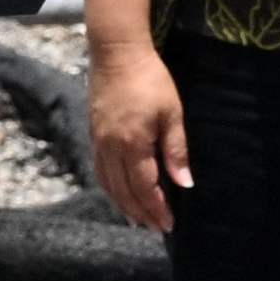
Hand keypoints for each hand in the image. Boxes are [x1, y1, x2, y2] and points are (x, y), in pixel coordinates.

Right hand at [83, 33, 186, 234]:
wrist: (117, 52)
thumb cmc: (150, 79)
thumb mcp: (172, 113)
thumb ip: (176, 150)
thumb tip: (185, 183)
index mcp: (132, 144)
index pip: (144, 187)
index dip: (156, 208)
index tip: (169, 224)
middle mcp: (111, 147)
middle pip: (124, 191)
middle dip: (141, 212)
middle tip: (155, 228)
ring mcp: (98, 141)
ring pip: (108, 183)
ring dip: (123, 204)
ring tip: (137, 219)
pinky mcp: (94, 133)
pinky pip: (100, 169)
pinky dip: (110, 187)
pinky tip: (119, 192)